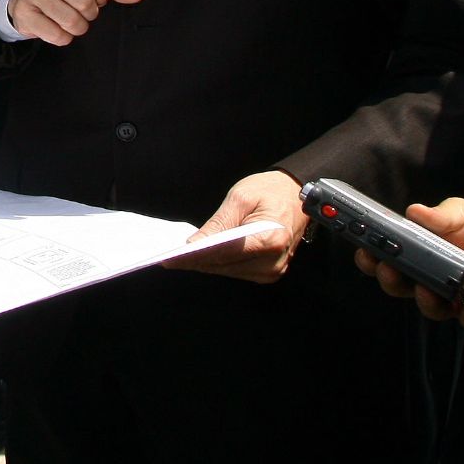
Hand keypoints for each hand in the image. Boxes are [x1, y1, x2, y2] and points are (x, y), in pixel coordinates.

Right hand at [8, 0, 143, 44]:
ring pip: (71, 20)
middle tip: (82, 12)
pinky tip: (57, 28)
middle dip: (89, 14)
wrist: (27, 1)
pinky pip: (56, 34)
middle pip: (84, 2)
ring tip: (71, 21)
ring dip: (78, 28)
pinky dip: (63, 38)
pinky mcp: (23, 12)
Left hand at [171, 170, 305, 282]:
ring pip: (229, 271)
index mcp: (270, 240)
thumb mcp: (241, 198)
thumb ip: (219, 223)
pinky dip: (218, 263)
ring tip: (178, 258)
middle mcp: (274, 262)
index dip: (195, 256)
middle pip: (225, 266)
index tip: (171, 258)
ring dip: (205, 264)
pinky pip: (237, 270)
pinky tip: (200, 257)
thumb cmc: (270, 191)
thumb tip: (196, 244)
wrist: (296, 195)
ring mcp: (273, 270)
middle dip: (195, 262)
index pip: (225, 254)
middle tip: (167, 258)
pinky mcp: (269, 271)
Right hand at [354, 197, 463, 328]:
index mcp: (423, 252)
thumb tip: (415, 213)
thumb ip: (443, 215)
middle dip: (389, 279)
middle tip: (388, 267)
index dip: (372, 258)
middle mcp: (435, 278)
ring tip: (426, 287)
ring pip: (432, 308)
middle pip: (402, 287)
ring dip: (423, 299)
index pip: (389, 259)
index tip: (363, 249)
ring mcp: (459, 298)